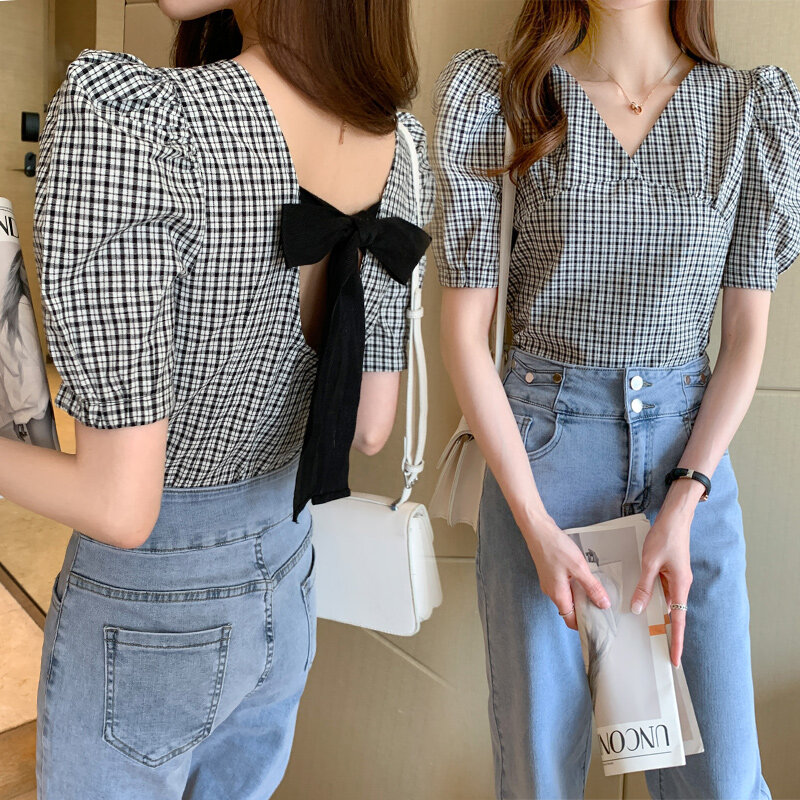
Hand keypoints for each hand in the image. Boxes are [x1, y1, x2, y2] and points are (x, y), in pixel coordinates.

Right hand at [523, 514, 611, 630]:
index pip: (570, 620)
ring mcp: (549, 581)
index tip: (598, 624)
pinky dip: (574, 586)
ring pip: (566, 597)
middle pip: (569, 609)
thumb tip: (603, 604)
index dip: (583, 625)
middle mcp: (551, 591)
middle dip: (584, 610)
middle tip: (602, 607)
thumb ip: (592, 588)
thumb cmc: (555, 547)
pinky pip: (563, 586)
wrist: (537, 529)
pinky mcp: (549, 572)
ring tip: (595, 590)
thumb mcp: (579, 568)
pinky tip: (583, 576)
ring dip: (580, 596)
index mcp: (558, 594)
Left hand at [629, 500, 693, 667]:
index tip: (676, 659)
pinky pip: (663, 591)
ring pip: (667, 602)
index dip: (677, 641)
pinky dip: (655, 599)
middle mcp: (681, 586)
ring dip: (660, 615)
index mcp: (680, 587)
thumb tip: (638, 609)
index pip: (679, 621)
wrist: (675, 518)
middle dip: (670, 634)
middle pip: (675, 615)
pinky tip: (644, 602)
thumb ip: (644, 587)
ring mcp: (676, 579)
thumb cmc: (665, 538)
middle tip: (663, 653)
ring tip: (649, 632)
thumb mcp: (650, 564)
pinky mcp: (671, 572)